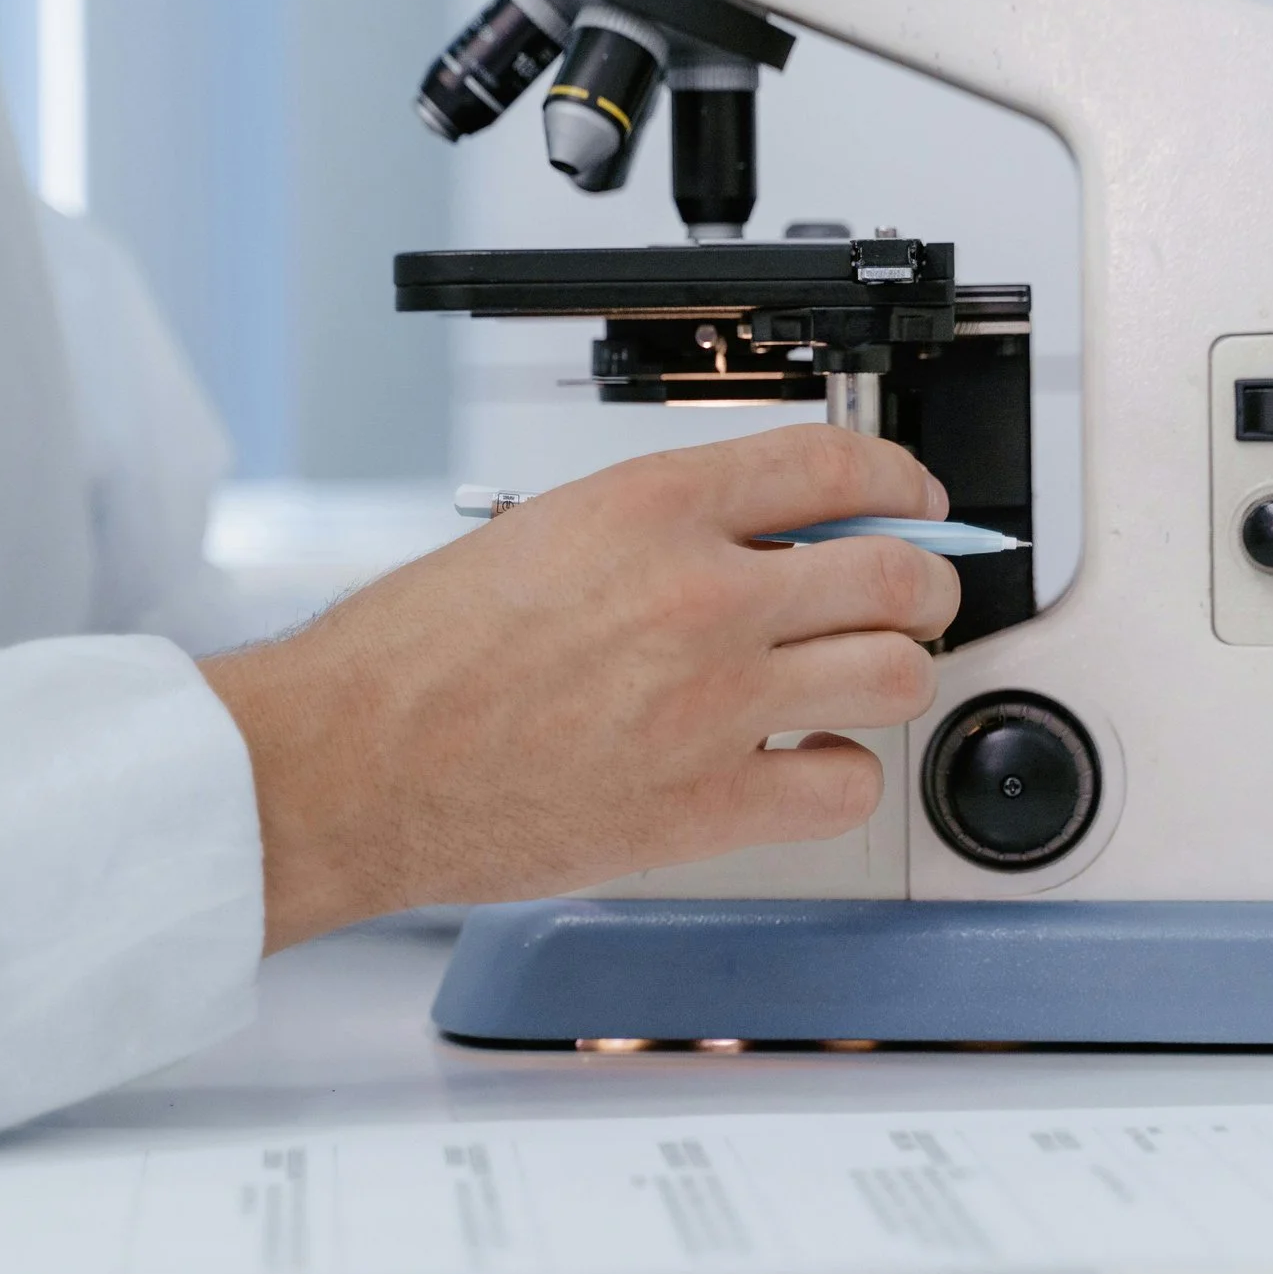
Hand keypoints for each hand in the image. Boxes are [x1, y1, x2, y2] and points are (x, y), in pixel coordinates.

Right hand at [200, 424, 961, 949]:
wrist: (348, 763)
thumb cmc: (416, 655)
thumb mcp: (544, 530)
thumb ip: (665, 528)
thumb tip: (769, 539)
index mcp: (654, 507)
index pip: (837, 467)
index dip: (902, 482)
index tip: (916, 502)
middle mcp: (701, 596)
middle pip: (896, 575)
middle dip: (923, 584)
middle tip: (911, 599)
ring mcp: (714, 704)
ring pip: (895, 677)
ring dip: (894, 675)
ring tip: (859, 681)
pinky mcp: (706, 806)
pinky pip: (845, 785)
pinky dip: (840, 774)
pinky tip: (800, 764)